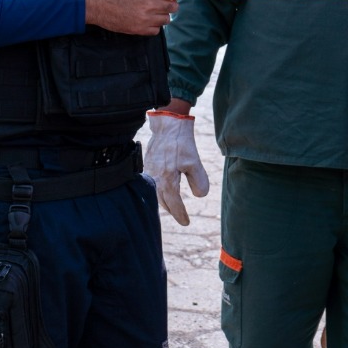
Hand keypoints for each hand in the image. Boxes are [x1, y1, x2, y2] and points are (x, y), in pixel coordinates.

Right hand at [84, 0, 185, 35]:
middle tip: (164, 1)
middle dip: (171, 3)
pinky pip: (156, 30)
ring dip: (163, 15)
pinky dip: (155, 25)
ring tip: (152, 10)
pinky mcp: (138, 30)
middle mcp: (150, 4)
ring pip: (166, 20)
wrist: (94, 3)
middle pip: (173, 7)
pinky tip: (147, 19)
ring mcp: (145, 19)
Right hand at [146, 109, 209, 225]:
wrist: (167, 125)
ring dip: (164, 202)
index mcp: (167, 180)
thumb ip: (198, 181)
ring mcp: (149, 172)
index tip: (186, 222)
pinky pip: (151, 184)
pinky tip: (161, 191)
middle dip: (172, 210)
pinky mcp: (147, 165)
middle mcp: (155, 178)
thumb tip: (200, 196)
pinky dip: (157, 191)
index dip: (180, 214)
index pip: (174, 204)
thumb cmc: (181, 143)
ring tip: (172, 207)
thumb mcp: (194, 162)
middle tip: (181, 217)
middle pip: (162, 202)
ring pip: (155, 194)